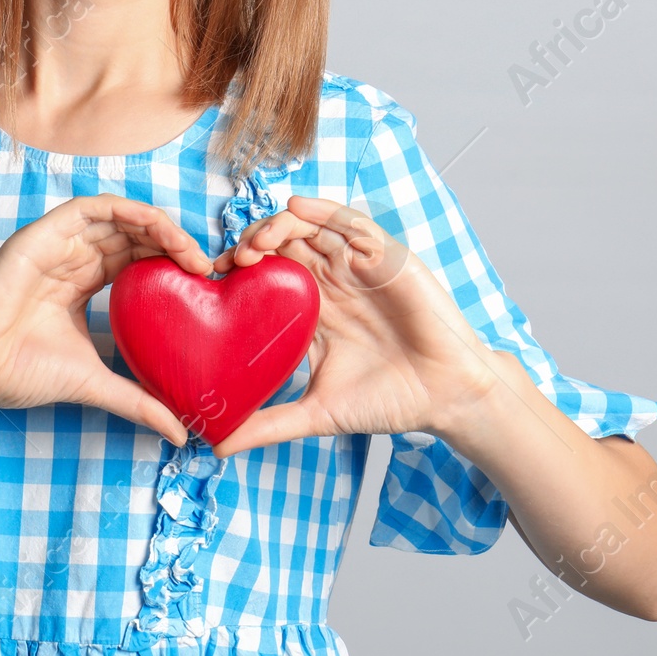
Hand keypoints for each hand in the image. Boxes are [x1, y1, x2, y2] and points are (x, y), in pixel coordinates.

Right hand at [0, 194, 214, 444]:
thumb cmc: (19, 372)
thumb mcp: (94, 382)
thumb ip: (137, 401)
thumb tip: (180, 432)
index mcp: (83, 282)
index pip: (136, 258)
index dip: (171, 261)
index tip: (204, 281)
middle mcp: (72, 257)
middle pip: (133, 234)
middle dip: (172, 243)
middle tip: (204, 265)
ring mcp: (57, 243)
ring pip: (117, 216)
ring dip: (157, 225)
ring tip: (187, 250)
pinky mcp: (41, 234)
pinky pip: (89, 207)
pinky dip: (125, 209)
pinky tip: (154, 226)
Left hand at [206, 194, 503, 455]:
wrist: (446, 399)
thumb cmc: (390, 402)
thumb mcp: (317, 413)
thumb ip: (269, 424)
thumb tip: (216, 446)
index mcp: (312, 309)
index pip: (267, 275)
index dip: (238, 268)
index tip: (210, 278)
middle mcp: (331, 281)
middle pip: (282, 244)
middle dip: (253, 244)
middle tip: (231, 261)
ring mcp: (358, 266)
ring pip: (310, 228)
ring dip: (279, 227)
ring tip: (257, 243)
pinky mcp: (386, 257)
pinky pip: (351, 223)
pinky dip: (323, 211)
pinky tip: (297, 209)